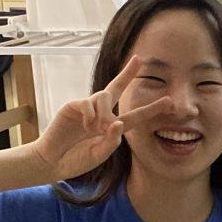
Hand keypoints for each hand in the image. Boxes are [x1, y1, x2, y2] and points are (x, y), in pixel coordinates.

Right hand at [30, 56, 172, 182]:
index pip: (135, 116)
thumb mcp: (99, 155)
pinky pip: (87, 103)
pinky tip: (86, 125)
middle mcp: (102, 115)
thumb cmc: (77, 160)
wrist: (52, 162)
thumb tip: (118, 122)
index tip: (169, 101)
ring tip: (94, 128)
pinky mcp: (73, 107)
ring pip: (104, 97)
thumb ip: (111, 142)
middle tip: (139, 59)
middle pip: (116, 88)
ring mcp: (87, 109)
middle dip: (127, 73)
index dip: (151, 109)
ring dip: (103, 113)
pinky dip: (90, 114)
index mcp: (113, 128)